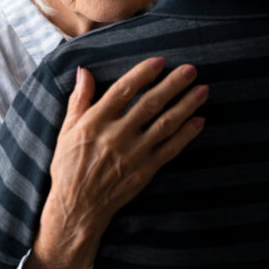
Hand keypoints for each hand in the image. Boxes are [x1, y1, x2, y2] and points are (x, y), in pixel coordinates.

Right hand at [25, 57, 207, 268]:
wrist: (77, 207)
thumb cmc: (68, 166)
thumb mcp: (66, 130)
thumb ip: (79, 99)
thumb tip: (84, 70)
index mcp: (94, 122)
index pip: (123, 91)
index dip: (143, 74)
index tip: (160, 61)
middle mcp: (116, 136)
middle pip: (149, 104)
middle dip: (172, 85)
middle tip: (190, 69)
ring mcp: (133, 154)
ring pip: (165, 124)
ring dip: (186, 106)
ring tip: (202, 90)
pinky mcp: (145, 171)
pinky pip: (170, 149)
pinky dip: (186, 135)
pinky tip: (199, 121)